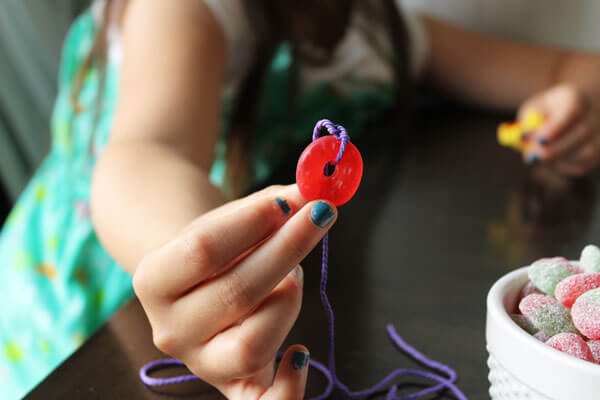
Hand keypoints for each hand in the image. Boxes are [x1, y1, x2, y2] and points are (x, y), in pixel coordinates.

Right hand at [133, 185, 336, 398]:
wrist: (196, 284)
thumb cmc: (217, 248)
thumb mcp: (230, 219)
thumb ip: (269, 205)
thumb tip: (313, 191)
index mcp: (153, 280)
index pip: (203, 249)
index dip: (253, 221)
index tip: (292, 198)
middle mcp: (169, 330)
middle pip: (235, 293)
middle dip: (287, 249)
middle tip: (322, 215)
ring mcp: (201, 362)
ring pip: (254, 342)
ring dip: (289, 299)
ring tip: (294, 276)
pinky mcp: (232, 385)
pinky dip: (290, 386)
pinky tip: (301, 353)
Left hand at [519, 84, 599, 175]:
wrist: (572, 113)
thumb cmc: (546, 112)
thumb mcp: (534, 109)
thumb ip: (529, 121)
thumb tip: (524, 138)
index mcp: (576, 98)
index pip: (573, 110)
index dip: (557, 127)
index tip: (539, 140)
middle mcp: (594, 115)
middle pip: (582, 133)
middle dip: (555, 148)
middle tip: (533, 157)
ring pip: (586, 153)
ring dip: (559, 159)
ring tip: (540, 156)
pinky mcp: (599, 153)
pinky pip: (583, 166)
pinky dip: (564, 167)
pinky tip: (553, 160)